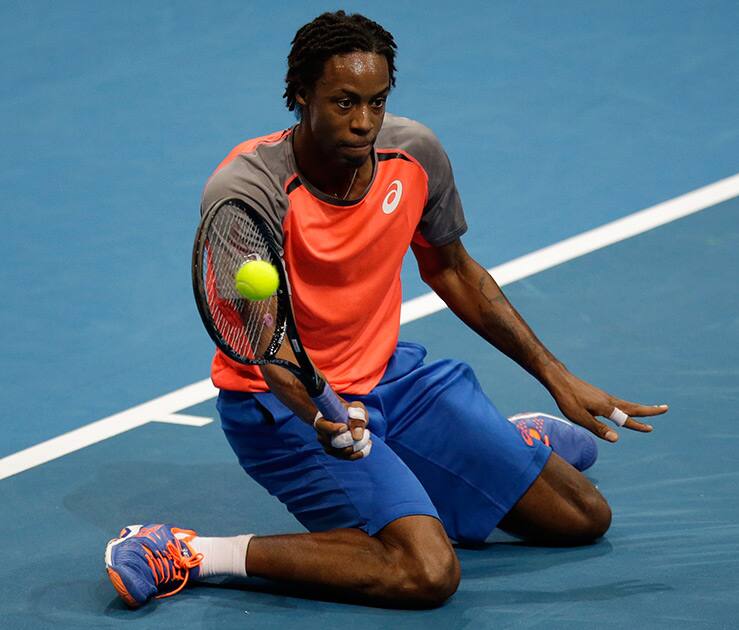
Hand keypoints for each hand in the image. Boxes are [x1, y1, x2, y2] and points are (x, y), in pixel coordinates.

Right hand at [314, 401, 371, 459]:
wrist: (346, 417)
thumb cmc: (350, 410)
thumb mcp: (355, 408)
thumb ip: (357, 418)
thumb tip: (357, 437)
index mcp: (322, 422)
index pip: (324, 427)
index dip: (334, 429)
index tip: (345, 426)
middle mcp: (323, 437)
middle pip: (335, 443)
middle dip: (352, 440)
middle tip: (366, 432)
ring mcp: (329, 447)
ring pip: (343, 453)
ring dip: (359, 446)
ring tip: (367, 437)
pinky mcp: (338, 454)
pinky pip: (349, 457)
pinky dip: (360, 452)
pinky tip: (368, 443)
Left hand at [548, 370, 668, 441]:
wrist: (560, 380)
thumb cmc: (568, 400)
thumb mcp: (580, 417)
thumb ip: (598, 428)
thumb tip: (616, 438)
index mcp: (606, 407)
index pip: (626, 419)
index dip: (638, 426)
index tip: (651, 429)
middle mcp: (609, 401)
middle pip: (633, 407)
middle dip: (649, 410)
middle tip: (665, 408)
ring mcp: (604, 397)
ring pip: (627, 404)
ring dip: (640, 408)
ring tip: (651, 410)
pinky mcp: (599, 395)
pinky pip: (619, 402)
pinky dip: (628, 406)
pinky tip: (625, 409)